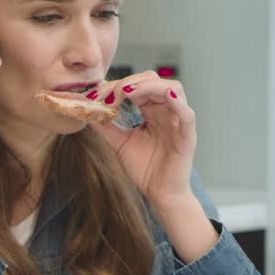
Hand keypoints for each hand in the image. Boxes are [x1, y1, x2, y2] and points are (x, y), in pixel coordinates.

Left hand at [89, 71, 195, 206]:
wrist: (159, 194)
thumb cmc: (145, 169)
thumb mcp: (119, 143)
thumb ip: (105, 126)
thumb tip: (87, 110)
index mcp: (152, 111)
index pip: (138, 85)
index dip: (117, 85)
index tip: (97, 95)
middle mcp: (166, 112)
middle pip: (153, 81)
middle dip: (129, 82)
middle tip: (109, 94)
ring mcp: (178, 122)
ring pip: (172, 88)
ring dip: (148, 86)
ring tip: (127, 92)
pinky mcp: (187, 136)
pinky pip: (187, 114)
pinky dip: (177, 103)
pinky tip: (163, 97)